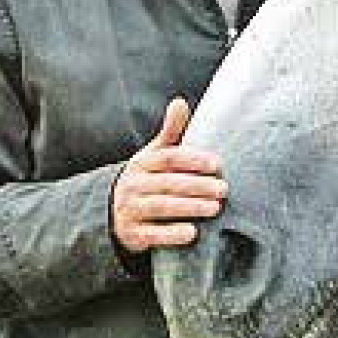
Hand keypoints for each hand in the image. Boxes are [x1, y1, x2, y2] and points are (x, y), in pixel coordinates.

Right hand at [112, 97, 226, 254]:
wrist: (114, 213)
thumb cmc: (147, 179)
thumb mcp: (154, 155)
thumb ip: (171, 132)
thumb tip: (180, 102)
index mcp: (142, 163)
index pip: (169, 158)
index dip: (193, 160)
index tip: (218, 164)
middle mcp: (133, 185)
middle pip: (168, 183)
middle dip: (197, 186)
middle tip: (224, 189)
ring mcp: (130, 210)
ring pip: (161, 207)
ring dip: (189, 208)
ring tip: (215, 208)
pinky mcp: (132, 234)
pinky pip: (152, 235)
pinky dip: (172, 234)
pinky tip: (192, 233)